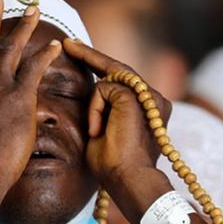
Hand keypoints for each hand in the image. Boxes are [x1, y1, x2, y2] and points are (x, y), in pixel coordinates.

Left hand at [61, 39, 174, 221]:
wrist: (128, 180)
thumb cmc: (115, 165)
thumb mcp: (106, 131)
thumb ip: (105, 109)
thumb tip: (93, 92)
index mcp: (150, 107)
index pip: (123, 78)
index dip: (100, 62)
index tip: (77, 49)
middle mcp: (155, 98)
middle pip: (118, 68)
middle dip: (91, 55)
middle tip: (68, 43)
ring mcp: (148, 95)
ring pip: (110, 77)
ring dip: (94, 103)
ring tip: (94, 128)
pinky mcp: (136, 96)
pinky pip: (103, 89)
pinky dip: (95, 109)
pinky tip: (98, 131)